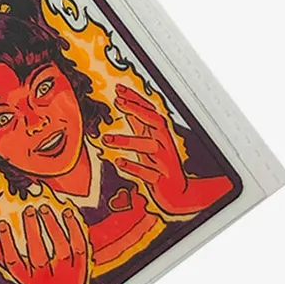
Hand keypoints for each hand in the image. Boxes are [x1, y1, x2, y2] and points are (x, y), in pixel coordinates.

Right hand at [0, 206, 87, 283]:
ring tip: (44, 209)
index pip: (14, 263)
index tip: (1, 224)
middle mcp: (48, 279)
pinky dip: (74, 228)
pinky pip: (79, 245)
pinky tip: (66, 213)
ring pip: (61, 248)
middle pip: (38, 256)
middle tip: (28, 210)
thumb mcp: (20, 275)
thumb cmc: (40, 283)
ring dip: (52, 226)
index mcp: (29, 281)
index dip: (6, 243)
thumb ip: (5, 259)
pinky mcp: (81, 265)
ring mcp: (66, 272)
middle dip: (32, 232)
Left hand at [103, 84, 232, 215]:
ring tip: (106, 139)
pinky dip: (134, 167)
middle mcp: (164, 144)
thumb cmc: (161, 165)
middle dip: (138, 110)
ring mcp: (163, 162)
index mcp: (160, 134)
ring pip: (150, 146)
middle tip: (118, 102)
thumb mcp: (149, 140)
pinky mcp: (161, 180)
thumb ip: (139, 123)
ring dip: (128, 140)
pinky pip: (148, 173)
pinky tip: (119, 162)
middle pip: (155, 122)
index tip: (119, 89)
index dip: (135, 99)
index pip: (150, 111)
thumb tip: (124, 102)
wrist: (178, 194)